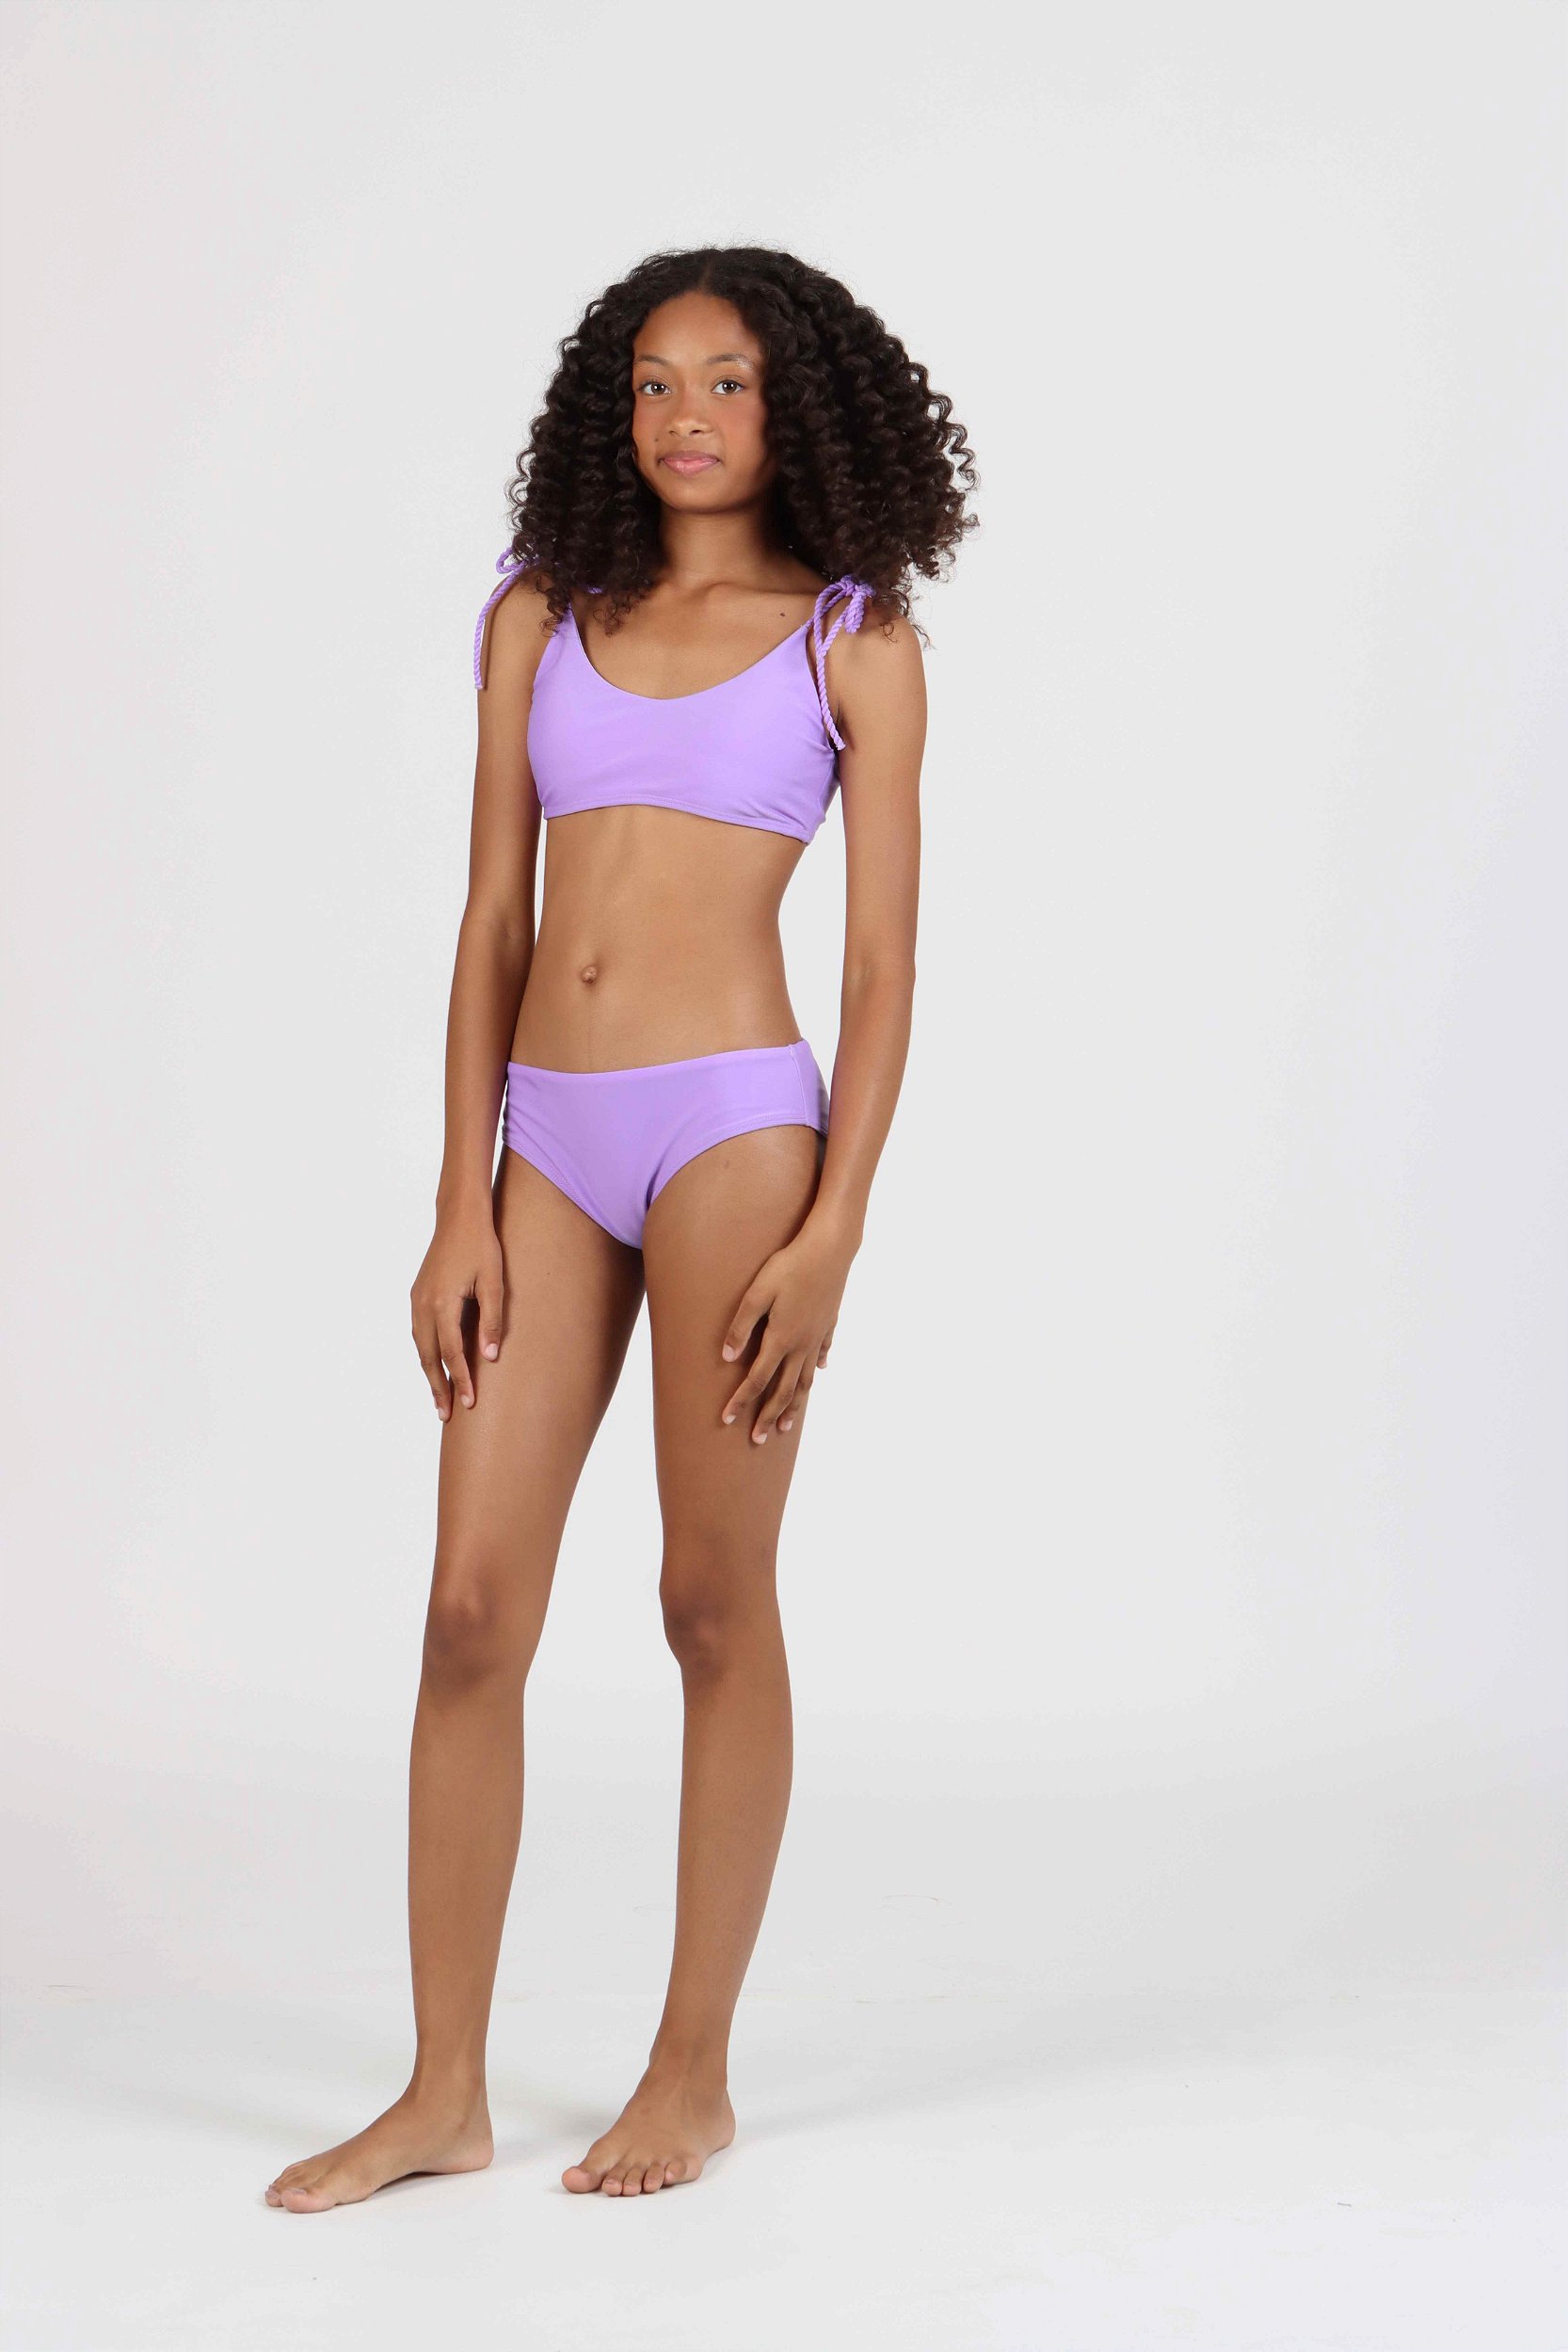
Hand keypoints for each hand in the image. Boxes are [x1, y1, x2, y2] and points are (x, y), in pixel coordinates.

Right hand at [411, 1207, 503, 1418]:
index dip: (461, 1380)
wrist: (458, 1216)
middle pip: (429, 1357)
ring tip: (438, 1398)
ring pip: (420, 1346)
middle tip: (445, 1416)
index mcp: (443, 1303)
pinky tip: (434, 1364)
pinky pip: (418, 1333)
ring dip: (429, 1373)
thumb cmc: (482, 1246)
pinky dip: (425, 1353)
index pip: (452, 1353)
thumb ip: (493, 1320)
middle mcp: (423, 1304)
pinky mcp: (417, 1294)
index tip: (469, 1404)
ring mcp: (416, 1299)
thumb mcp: (494, 1281)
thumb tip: (491, 1356)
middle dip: (437, 1387)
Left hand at [720, 1226, 850, 1443]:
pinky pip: (822, 1354)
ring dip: (794, 1406)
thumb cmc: (789, 1266)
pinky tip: (818, 1373)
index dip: (741, 1402)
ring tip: (787, 1425)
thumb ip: (741, 1326)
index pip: (756, 1380)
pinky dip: (817, 1368)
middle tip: (759, 1439)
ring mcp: (818, 1337)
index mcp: (781, 1339)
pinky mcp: (829, 1324)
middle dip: (769, 1417)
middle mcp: (801, 1345)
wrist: (831, 1249)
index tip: (726, 1420)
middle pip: (784, 1391)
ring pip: (805, 1381)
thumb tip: (727, 1358)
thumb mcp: (757, 1293)